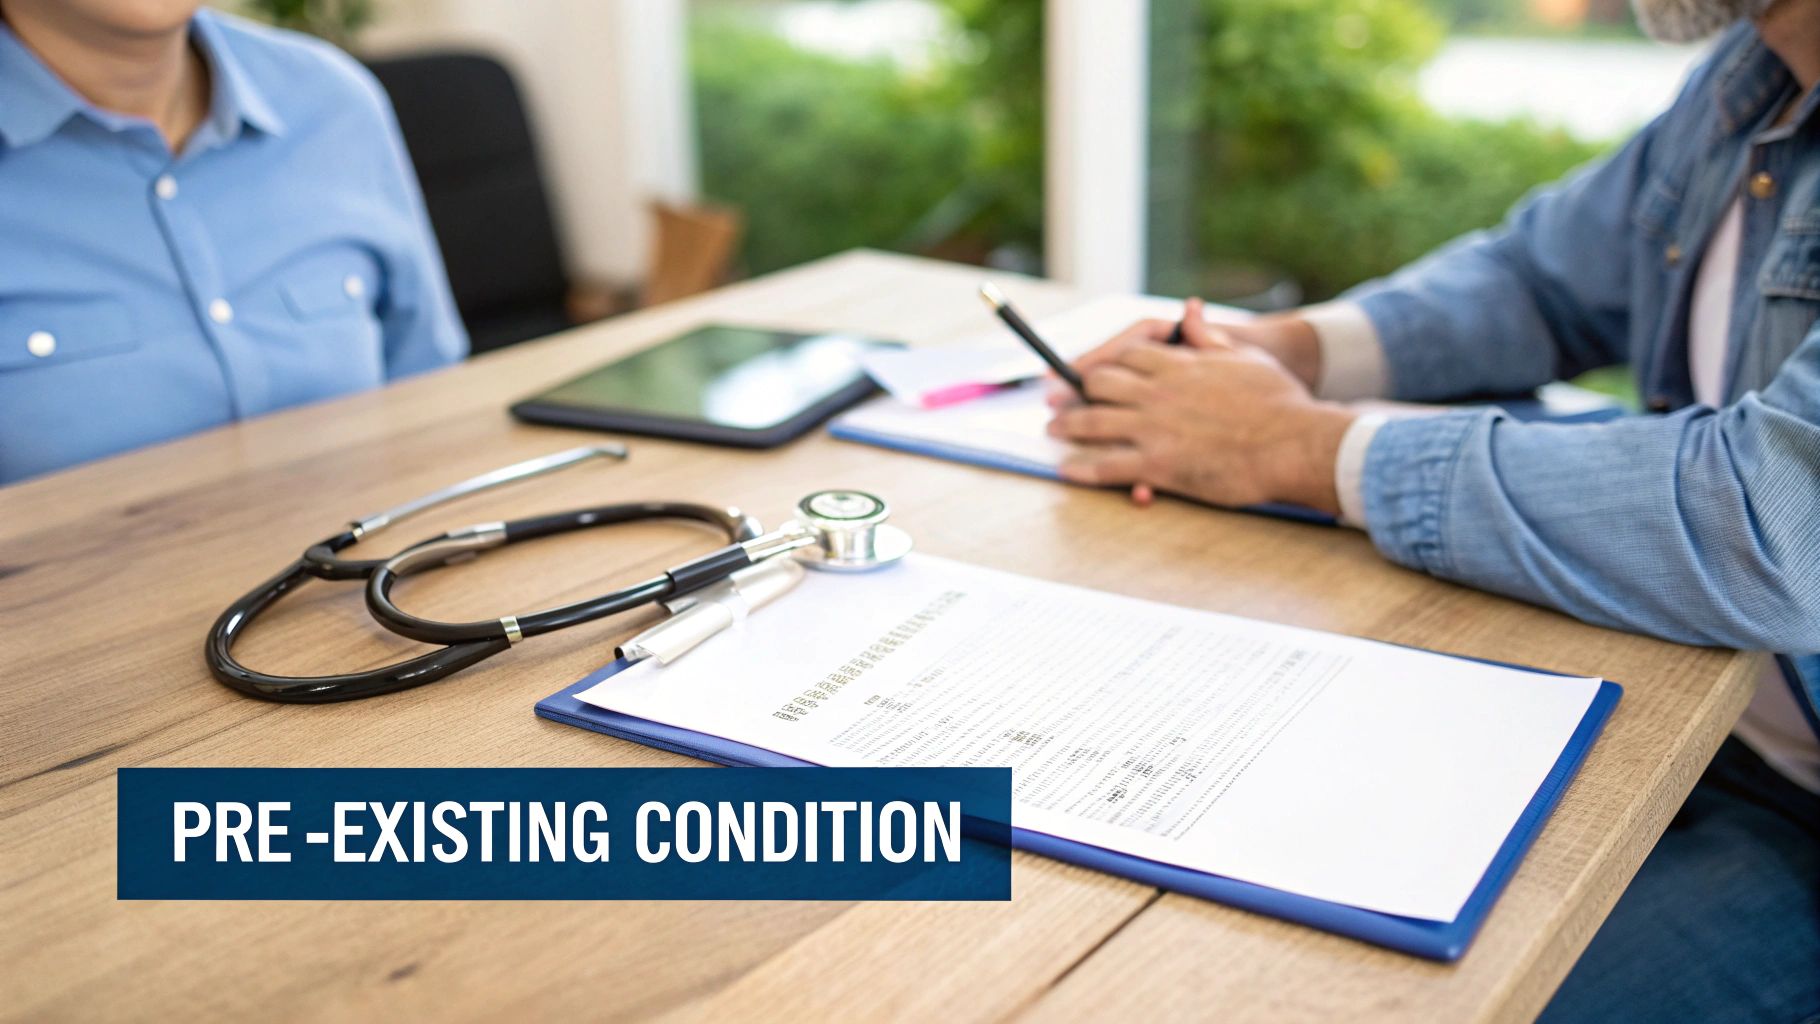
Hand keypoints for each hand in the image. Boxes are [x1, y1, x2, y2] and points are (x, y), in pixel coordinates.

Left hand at [1046, 298, 1354, 513]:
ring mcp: (1154, 429)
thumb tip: (1190, 311)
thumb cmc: (1279, 401)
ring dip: (1067, 425)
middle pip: (1100, 383)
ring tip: (1052, 429)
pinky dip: (1083, 468)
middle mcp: (1159, 393)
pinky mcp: (1158, 465)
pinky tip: (1067, 470)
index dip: (1105, 361)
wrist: (1293, 444)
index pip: (1127, 354)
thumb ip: (1210, 338)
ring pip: (1093, 423)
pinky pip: (1108, 466)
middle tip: (1058, 398)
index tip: (1092, 369)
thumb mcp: (1245, 358)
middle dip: (1077, 390)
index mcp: (1180, 365)